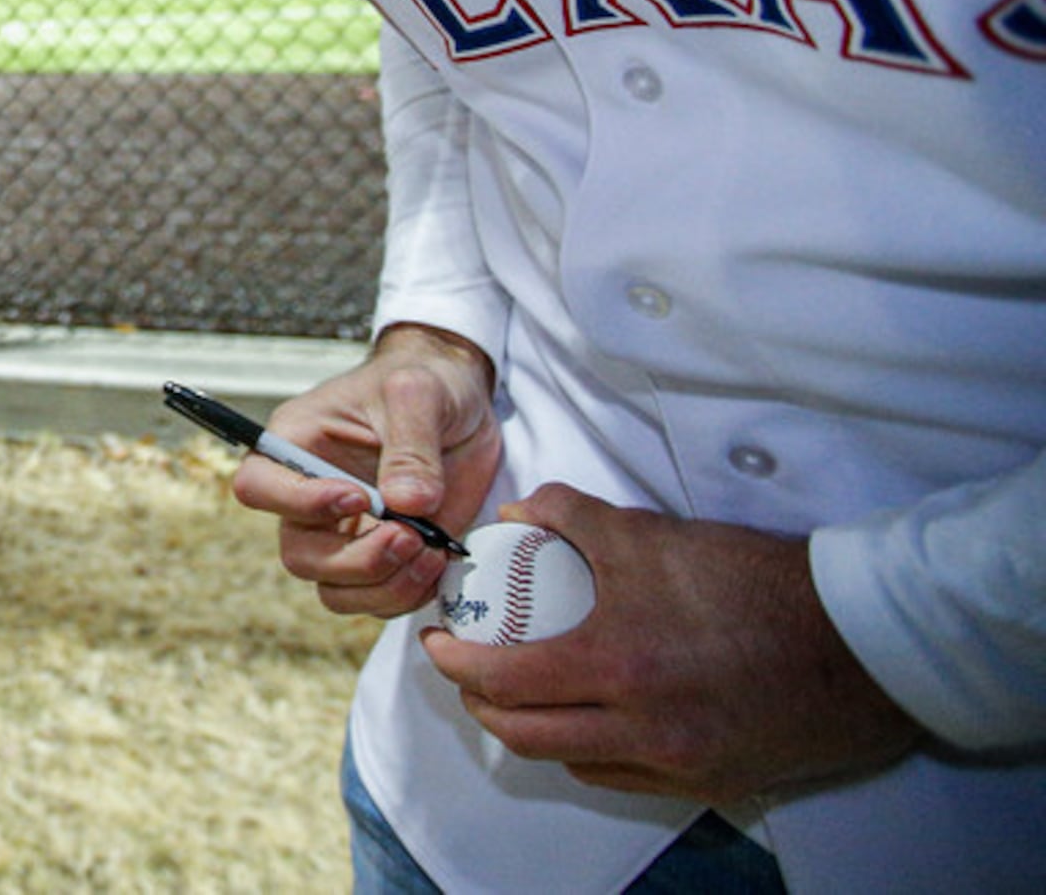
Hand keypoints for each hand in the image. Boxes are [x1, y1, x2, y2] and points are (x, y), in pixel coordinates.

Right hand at [231, 323, 500, 619]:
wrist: (462, 399)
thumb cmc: (425, 379)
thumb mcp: (419, 392)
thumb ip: (412, 444)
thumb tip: (409, 504)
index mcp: (297, 444)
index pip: (259, 486)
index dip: (299, 503)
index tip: (359, 497)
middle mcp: (313, 496)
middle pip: (300, 555)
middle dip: (355, 561)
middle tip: (409, 537)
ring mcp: (349, 532)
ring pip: (336, 590)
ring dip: (385, 587)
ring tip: (431, 553)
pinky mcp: (387, 554)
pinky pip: (380, 597)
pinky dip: (412, 592)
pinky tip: (441, 559)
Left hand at [421, 485, 923, 803]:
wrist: (862, 640)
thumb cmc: (758, 581)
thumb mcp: (653, 533)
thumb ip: (571, 516)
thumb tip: (516, 515)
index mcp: (619, 664)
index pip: (503, 680)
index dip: (455, 662)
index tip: (436, 640)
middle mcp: (643, 729)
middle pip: (524, 734)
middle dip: (480, 701)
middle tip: (465, 666)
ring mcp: (678, 764)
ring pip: (571, 761)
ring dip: (530, 728)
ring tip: (517, 689)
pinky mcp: (712, 782)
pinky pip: (623, 777)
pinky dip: (588, 748)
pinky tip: (584, 715)